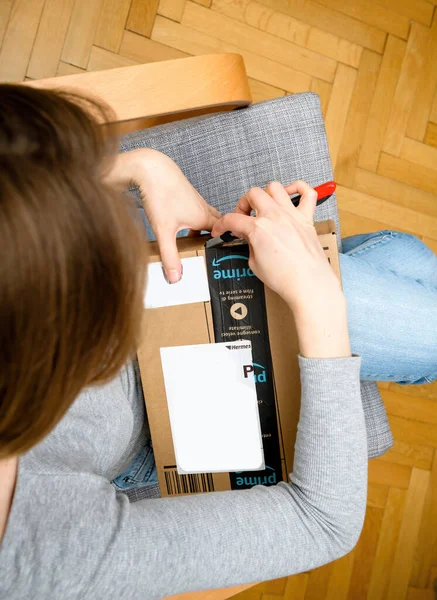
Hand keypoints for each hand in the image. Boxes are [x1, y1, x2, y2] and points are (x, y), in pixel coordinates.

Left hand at [107, 149, 220, 281]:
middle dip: (220, 240)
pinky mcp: (185, 197)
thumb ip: (170, 255)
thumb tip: (175, 278)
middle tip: (219, 255)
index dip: (228, 247)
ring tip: (202, 245)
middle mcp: (203, 209)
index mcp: (204, 218)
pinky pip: (197, 213)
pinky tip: (183, 229)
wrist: (150, 168)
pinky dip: (196, 223)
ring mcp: (195, 201)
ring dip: (207, 231)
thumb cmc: (160, 194)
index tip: (229, 259)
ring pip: (208, 219)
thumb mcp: (164, 231)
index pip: (224, 235)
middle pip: (219, 227)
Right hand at [212, 181, 350, 357]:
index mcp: (258, 228)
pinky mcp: (307, 219)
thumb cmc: (285, 278)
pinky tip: (290, 194)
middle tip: (243, 217)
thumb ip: (250, 245)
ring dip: (265, 195)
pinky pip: (308, 193)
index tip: (220, 230)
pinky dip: (299, 188)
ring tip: (264, 207)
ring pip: (275, 188)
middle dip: (243, 204)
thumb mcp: (255, 264)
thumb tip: (250, 238)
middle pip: (252, 194)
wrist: (308, 284)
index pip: (231, 219)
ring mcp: (292, 215)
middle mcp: (275, 216)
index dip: (221, 225)